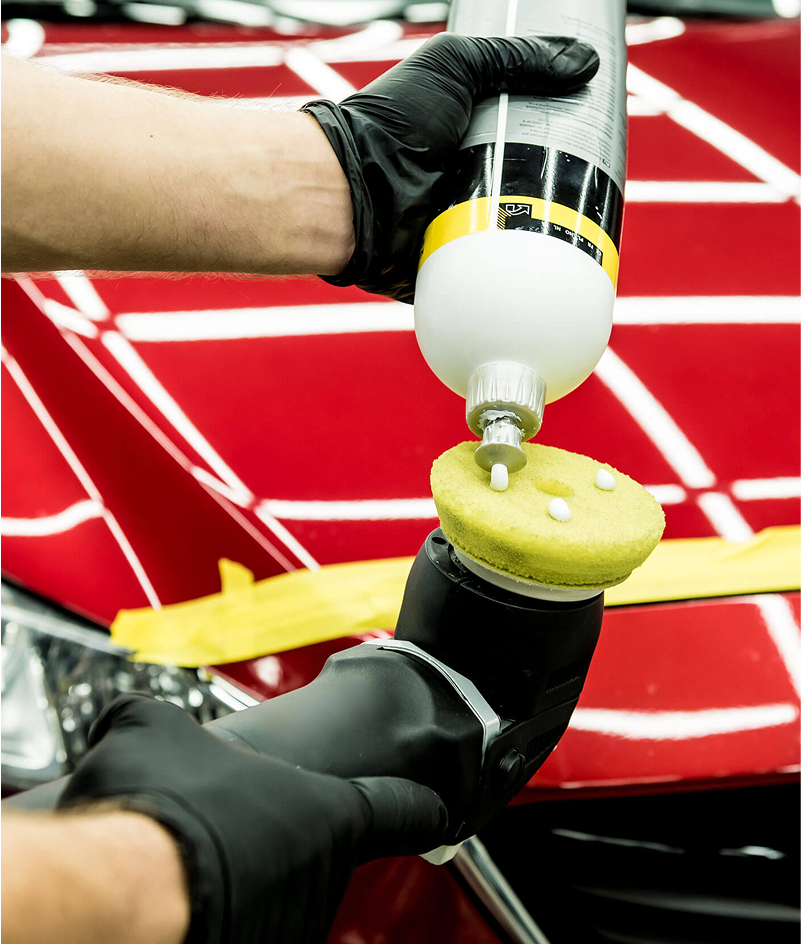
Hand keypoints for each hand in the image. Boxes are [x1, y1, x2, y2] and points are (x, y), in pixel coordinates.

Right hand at [57, 695, 446, 943]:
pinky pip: (241, 925)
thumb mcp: (150, 728)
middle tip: (217, 819)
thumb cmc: (156, 805)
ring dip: (238, 873)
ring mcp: (290, 930)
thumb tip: (134, 718)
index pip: (398, 809)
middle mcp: (320, 878)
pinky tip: (176, 893)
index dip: (420, 808)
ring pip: (270, 891)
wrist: (122, 892)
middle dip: (269, 831)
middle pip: (309, 849)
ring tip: (184, 857)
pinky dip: (217, 910)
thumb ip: (162, 722)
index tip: (436, 811)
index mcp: (324, 812)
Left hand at [303, 33, 598, 302]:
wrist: (354, 189)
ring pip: (519, 241)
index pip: (533, 146)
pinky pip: (495, 279)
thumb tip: (586, 62)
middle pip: (533, 196)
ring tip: (589, 240)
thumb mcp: (456, 66)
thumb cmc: (393, 122)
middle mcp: (467, 185)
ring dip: (549, 243)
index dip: (567, 151)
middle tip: (601, 202)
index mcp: (470, 142)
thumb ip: (517, 57)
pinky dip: (521, 280)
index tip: (601, 157)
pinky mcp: (454, 269)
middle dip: (567, 202)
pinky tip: (555, 276)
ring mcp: (460, 230)